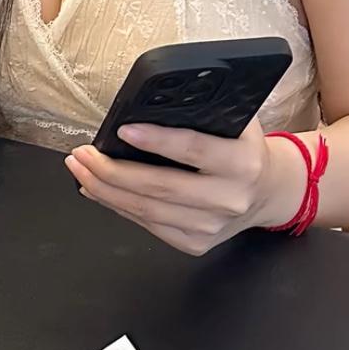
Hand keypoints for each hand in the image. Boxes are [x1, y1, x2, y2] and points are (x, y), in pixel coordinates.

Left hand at [64, 118, 302, 256]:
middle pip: (160, 187)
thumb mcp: (236, 123)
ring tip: (79, 169)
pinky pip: (149, 225)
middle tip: (81, 154)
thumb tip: (145, 105)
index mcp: (242, 162)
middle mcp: (229, 198)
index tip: (122, 130)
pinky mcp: (196, 244)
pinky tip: (98, 190)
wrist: (268, 191)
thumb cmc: (242, 148)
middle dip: (112, 170)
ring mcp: (212, 227)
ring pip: (148, 210)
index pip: (194, 149)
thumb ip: (202, 114)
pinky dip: (119, 207)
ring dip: (106, 190)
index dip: (156, 140)